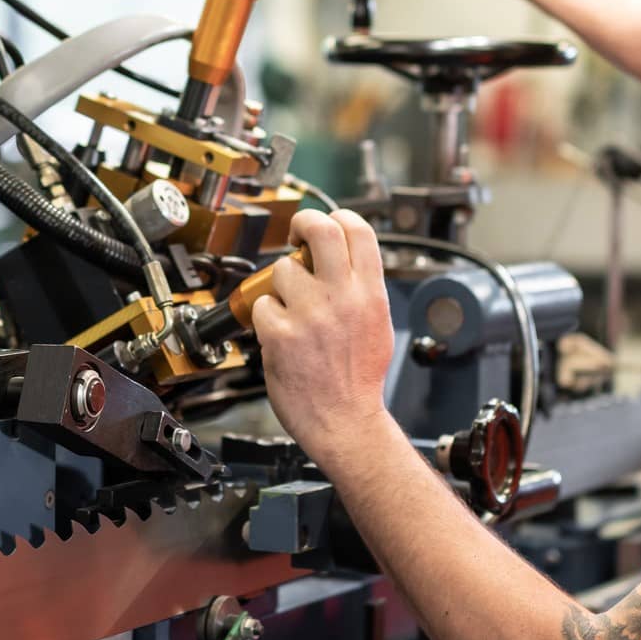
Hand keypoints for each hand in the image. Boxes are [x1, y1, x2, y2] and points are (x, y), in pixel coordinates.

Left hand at [250, 209, 395, 466]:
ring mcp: (310, 315)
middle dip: (302, 223)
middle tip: (295, 237)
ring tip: (290, 309)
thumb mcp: (378, 323)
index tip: (320, 226)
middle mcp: (342, 298)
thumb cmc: (358, 379)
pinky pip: (262, 305)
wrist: (345, 423)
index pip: (358, 228)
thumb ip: (361, 287)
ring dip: (279, 286)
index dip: (335, 216)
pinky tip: (280, 335)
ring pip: (282, 269)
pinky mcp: (281, 335)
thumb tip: (343, 257)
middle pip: (319, 228)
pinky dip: (265, 317)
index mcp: (370, 293)